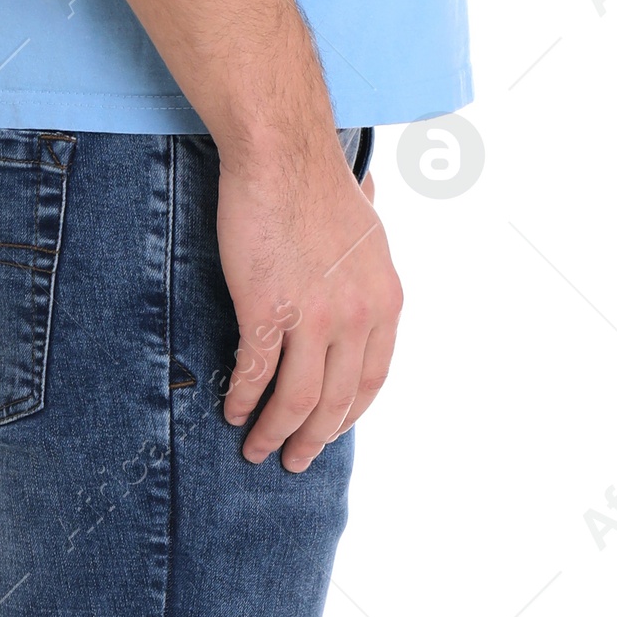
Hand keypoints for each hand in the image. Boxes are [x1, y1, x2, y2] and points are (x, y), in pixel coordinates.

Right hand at [217, 143, 402, 472]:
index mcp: (385, 302)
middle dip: (313, 440)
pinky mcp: (267, 311)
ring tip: (257, 450)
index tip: (330, 430)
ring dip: (274, 433)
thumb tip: (368, 266)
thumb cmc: (318, 184)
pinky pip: (256, 373)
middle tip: (294, 461)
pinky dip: (243, 399)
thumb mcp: (369, 233)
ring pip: (297, 400)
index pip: (372, 380)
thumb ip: (368, 268)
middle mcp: (357, 317)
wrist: (283, 155)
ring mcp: (314, 318)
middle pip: (336, 402)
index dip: (349, 414)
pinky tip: (231, 411)